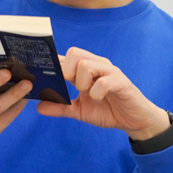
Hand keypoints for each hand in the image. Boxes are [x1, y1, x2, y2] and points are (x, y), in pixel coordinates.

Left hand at [37, 47, 169, 140]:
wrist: (133, 120)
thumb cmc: (107, 110)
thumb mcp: (80, 111)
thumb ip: (61, 107)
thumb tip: (38, 107)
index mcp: (86, 69)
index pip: (66, 57)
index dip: (53, 64)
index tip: (44, 75)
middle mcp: (97, 65)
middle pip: (74, 52)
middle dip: (67, 71)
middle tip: (72, 87)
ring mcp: (110, 72)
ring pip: (87, 64)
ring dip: (82, 83)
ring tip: (87, 94)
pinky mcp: (121, 82)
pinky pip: (103, 81)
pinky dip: (96, 93)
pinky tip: (98, 100)